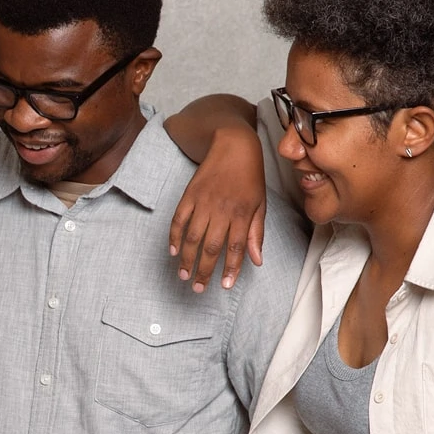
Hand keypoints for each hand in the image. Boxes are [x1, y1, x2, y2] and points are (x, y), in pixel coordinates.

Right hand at [168, 124, 268, 292]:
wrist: (234, 145)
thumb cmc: (250, 177)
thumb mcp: (260, 205)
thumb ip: (256, 234)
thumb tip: (257, 261)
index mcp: (242, 214)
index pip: (236, 248)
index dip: (230, 269)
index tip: (225, 286)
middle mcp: (222, 210)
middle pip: (211, 247)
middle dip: (204, 271)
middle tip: (198, 288)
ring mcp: (203, 202)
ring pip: (192, 237)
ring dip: (187, 259)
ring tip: (184, 276)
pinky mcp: (189, 195)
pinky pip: (178, 220)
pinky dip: (174, 237)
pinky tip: (173, 252)